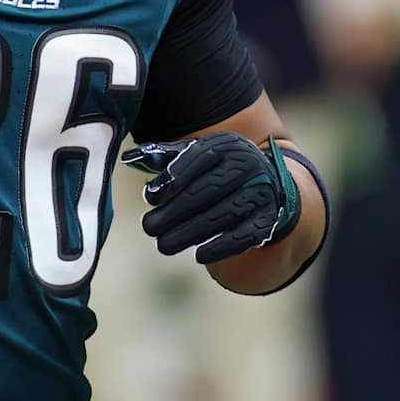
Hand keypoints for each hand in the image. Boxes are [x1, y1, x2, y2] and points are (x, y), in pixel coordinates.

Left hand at [122, 132, 301, 264]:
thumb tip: (130, 158)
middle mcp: (248, 164)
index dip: (173, 178)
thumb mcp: (197, 155)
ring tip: (164, 245)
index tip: (150, 198)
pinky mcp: (269, 217)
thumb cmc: (217, 168)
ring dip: (191, 232)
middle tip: (149, 228)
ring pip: (224, 214)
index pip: (198, 159)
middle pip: (208, 189)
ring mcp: (261, 191)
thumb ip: (165, 157)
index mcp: (226, 145)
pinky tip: (199, 256)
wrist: (266, 182)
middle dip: (175, 211)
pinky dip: (222, 246)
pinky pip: (246, 235)